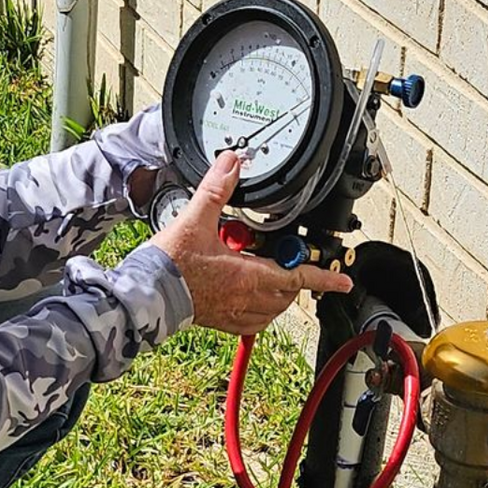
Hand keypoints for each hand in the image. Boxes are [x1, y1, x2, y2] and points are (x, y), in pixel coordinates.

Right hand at [149, 150, 352, 335]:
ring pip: (273, 310)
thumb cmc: (169, 264)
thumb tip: (231, 164)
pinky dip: (260, 312)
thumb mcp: (195, 219)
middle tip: (290, 262)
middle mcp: (245, 298)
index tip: (342, 281)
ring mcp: (233, 312)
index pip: (297, 276)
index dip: (323, 278)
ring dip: (280, 295)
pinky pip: (252, 323)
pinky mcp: (219, 321)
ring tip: (272, 277)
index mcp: (247, 276)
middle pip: (288, 293)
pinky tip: (251, 299)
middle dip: (295, 278)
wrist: (146, 294)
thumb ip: (216, 189)